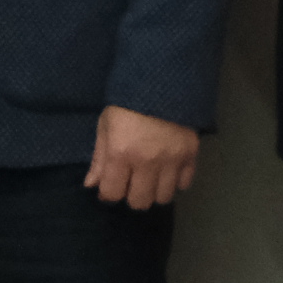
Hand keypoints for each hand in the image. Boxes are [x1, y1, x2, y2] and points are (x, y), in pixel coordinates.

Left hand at [84, 106, 202, 208]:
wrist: (161, 81)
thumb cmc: (126, 104)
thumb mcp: (105, 126)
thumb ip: (99, 158)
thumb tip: (91, 185)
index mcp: (120, 153)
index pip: (113, 193)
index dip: (108, 194)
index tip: (110, 187)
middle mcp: (147, 161)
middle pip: (140, 202)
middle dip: (132, 196)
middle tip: (131, 184)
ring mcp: (172, 160)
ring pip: (164, 198)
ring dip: (154, 192)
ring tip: (150, 178)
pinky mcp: (191, 155)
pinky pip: (185, 184)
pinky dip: (176, 182)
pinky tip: (168, 170)